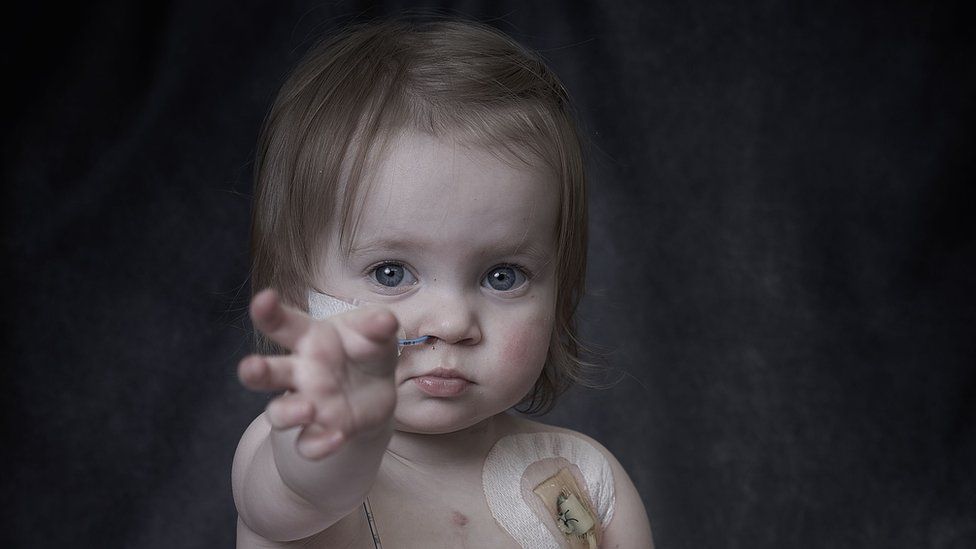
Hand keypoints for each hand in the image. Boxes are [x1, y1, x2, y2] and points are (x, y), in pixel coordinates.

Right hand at [237, 288, 398, 459]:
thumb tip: (386, 320)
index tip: (264, 299)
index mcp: (309, 339)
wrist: (378, 391)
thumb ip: (377, 324)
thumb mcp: (376, 332)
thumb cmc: (367, 349)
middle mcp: (300, 372)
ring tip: (309, 408)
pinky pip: (308, 444)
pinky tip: (337, 436)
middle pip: (267, 372)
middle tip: (251, 367)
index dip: (269, 312)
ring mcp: (306, 403)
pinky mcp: (320, 431)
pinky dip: (319, 444)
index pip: (283, 324)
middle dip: (254, 371)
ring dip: (288, 412)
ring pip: (278, 413)